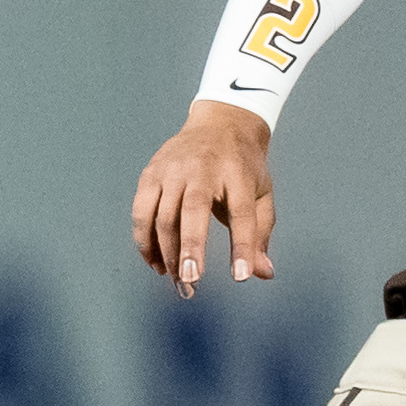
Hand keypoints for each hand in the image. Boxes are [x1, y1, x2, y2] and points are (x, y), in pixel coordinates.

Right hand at [132, 100, 275, 296]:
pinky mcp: (151, 173)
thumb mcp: (261, 194)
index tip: (240, 276)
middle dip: (190, 248)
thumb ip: (260, 233)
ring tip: (177, 280)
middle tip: (191, 282)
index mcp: (237, 174)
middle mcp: (203, 169)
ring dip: (166, 252)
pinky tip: (156, 263)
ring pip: (162, 215)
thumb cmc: (243, 167)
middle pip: (193, 211)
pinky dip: (145, 240)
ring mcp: (173, 169)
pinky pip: (141, 211)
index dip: (241, 246)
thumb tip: (264, 273)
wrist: (221, 123)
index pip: (241, 214)